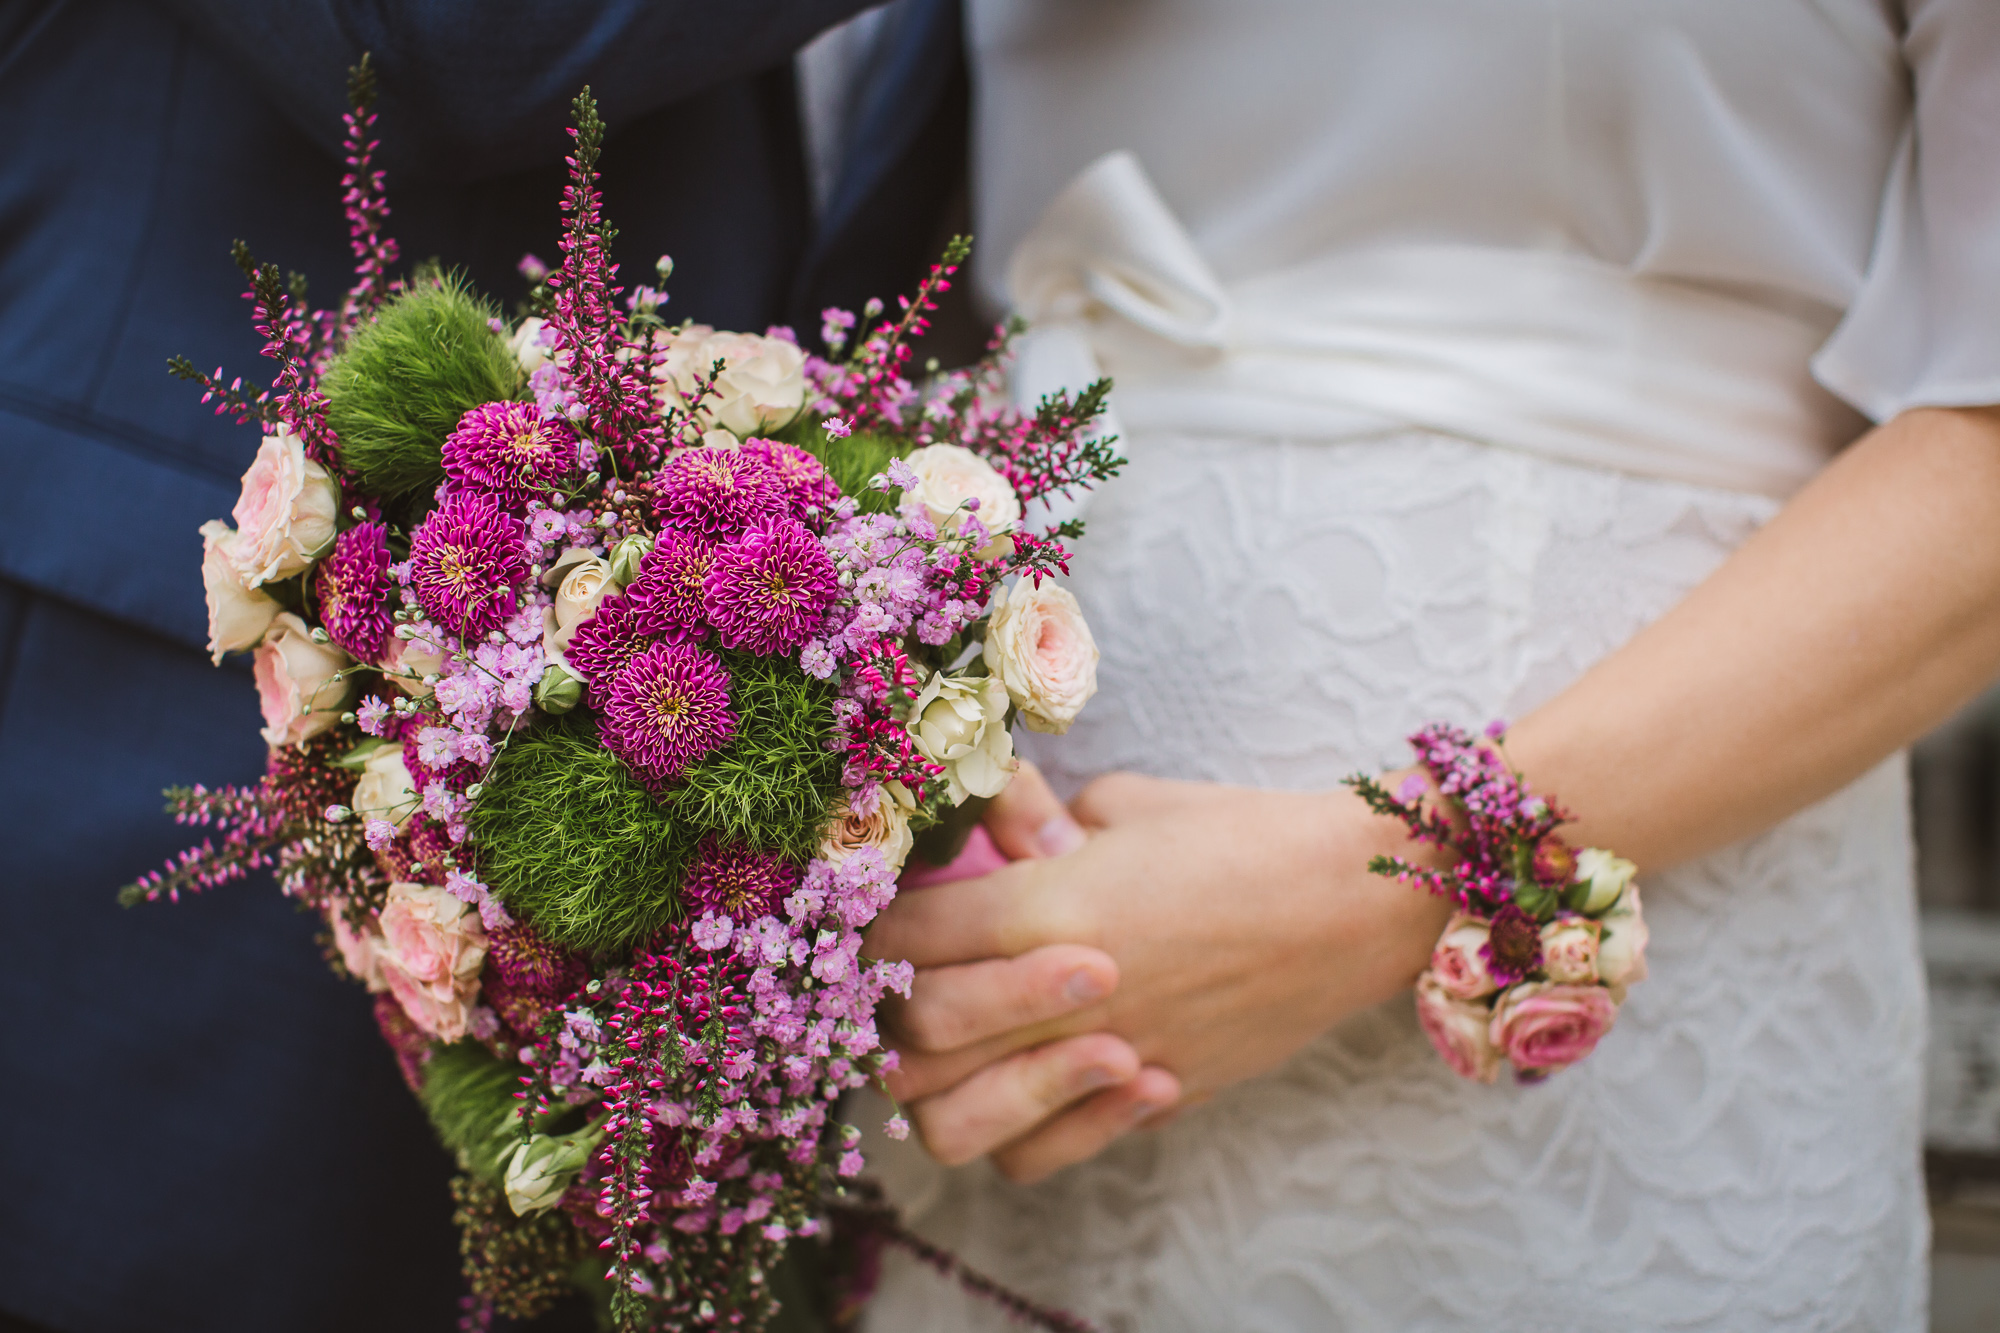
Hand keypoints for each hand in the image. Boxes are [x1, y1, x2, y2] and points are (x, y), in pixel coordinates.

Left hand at [870, 769, 1451, 1181]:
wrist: (1356, 900)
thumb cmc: (1244, 833)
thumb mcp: (1127, 803)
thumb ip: (1044, 822)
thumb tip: (999, 830)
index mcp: (1045, 904)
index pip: (908, 937)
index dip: (879, 927)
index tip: (887, 914)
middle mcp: (1059, 994)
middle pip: (913, 1038)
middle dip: (893, 1008)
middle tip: (908, 980)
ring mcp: (1104, 1059)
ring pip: (957, 1121)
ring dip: (937, 1089)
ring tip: (955, 1049)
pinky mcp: (1150, 1099)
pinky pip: (1044, 1153)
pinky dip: (1020, 1132)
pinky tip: (1036, 1083)